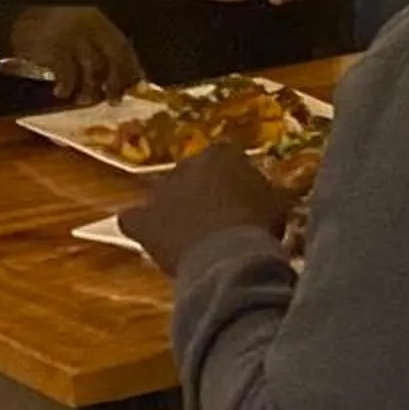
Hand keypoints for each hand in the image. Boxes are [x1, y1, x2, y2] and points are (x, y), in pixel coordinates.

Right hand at [6, 6, 142, 103]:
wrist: (12, 24)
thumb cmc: (48, 33)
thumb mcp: (77, 33)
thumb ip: (96, 48)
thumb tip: (121, 78)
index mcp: (97, 19)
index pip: (122, 44)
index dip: (132, 66)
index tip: (139, 85)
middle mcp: (87, 25)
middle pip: (113, 56)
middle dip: (116, 81)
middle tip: (114, 100)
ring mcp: (71, 35)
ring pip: (92, 68)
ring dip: (90, 89)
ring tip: (82, 100)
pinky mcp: (53, 47)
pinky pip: (67, 73)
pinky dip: (67, 87)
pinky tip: (60, 92)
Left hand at [117, 143, 291, 276]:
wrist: (225, 256)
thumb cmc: (257, 225)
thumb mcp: (276, 203)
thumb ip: (266, 191)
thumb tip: (268, 193)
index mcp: (222, 154)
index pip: (225, 156)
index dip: (232, 177)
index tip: (240, 194)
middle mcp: (187, 164)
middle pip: (191, 173)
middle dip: (200, 190)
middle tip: (214, 215)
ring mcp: (160, 191)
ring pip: (162, 194)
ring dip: (171, 207)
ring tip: (185, 231)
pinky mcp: (142, 219)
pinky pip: (132, 218)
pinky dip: (140, 225)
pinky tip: (149, 237)